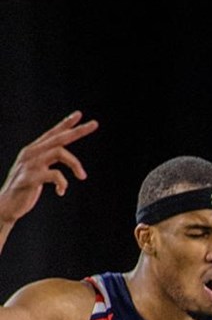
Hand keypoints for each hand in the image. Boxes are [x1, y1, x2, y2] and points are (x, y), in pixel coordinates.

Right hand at [0, 112, 97, 226]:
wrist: (6, 205)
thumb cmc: (24, 188)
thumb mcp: (37, 170)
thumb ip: (47, 160)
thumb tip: (62, 154)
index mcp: (33, 150)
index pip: (52, 134)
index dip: (65, 124)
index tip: (79, 114)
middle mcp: (31, 153)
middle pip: (59, 138)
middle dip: (78, 131)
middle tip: (95, 124)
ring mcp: (30, 164)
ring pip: (59, 152)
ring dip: (75, 164)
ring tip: (82, 176)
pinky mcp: (30, 178)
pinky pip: (55, 175)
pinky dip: (62, 183)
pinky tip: (61, 192)